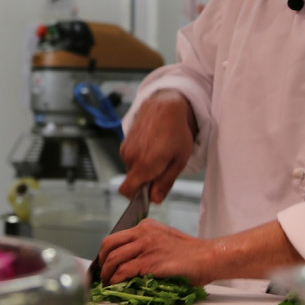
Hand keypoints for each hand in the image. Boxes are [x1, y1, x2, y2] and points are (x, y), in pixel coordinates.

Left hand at [96, 219, 213, 285]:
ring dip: (106, 273)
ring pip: (113, 258)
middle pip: (109, 245)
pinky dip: (116, 279)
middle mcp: (144, 233)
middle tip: (102, 274)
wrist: (207, 257)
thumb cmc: (190, 253)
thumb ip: (147, 243)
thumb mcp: (165, 239)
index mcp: (146, 226)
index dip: (105, 252)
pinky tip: (116, 284)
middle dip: (101, 262)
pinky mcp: (150, 262)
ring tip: (107, 282)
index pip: (115, 237)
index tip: (104, 263)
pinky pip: (124, 270)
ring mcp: (146, 246)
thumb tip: (129, 258)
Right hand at [119, 89, 195, 203]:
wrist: (165, 105)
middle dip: (145, 180)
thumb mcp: (179, 160)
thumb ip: (165, 182)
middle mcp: (130, 157)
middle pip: (132, 181)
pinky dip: (140, 157)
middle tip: (162, 168)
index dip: (136, 197)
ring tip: (159, 154)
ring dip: (143, 168)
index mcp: (144, 165)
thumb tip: (155, 199)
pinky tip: (152, 146)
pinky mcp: (125, 141)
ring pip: (132, 169)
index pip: (127, 191)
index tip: (149, 193)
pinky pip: (130, 157)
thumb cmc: (176, 132)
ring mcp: (126, 148)